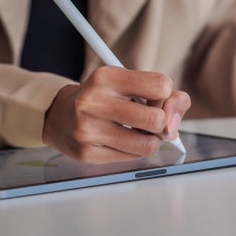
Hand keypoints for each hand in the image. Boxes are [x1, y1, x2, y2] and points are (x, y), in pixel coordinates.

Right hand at [42, 66, 190, 162]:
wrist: (60, 116)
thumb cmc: (103, 97)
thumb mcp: (128, 83)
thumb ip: (164, 94)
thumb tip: (175, 122)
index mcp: (105, 77)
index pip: (161, 85)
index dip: (166, 95)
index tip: (155, 98)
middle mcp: (93, 102)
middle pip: (157, 119)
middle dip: (161, 122)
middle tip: (151, 120)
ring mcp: (88, 130)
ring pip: (148, 144)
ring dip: (151, 140)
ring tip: (139, 132)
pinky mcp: (88, 154)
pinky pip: (133, 158)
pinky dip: (136, 150)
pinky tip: (124, 140)